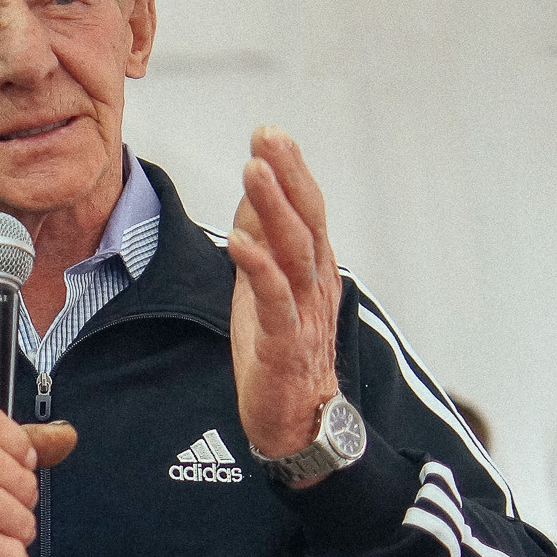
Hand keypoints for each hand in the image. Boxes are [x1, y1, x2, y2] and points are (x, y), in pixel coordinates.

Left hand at [226, 127, 342, 476]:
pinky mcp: (284, 344)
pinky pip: (275, 299)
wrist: (296, 422)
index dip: (291, 170)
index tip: (270, 133)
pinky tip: (240, 240)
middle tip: (268, 135)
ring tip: (253, 170)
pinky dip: (259, 267)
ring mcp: (304, 313)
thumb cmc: (281, 354)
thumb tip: (251, 195)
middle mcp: (316, 284)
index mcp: (314, 269)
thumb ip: (265, 242)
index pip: (307, 210)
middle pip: (306, 220)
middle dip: (287, 174)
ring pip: (293, 251)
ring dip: (273, 208)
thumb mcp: (267, 288)